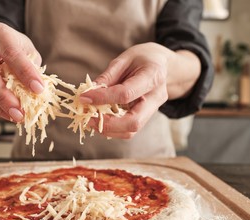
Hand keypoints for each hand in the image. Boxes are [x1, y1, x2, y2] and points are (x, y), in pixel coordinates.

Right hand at [0, 22, 43, 121]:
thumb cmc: (16, 46)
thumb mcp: (27, 50)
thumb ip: (32, 67)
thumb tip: (38, 91)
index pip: (11, 54)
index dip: (25, 72)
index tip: (38, 89)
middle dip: (5, 97)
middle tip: (21, 113)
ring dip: (0, 106)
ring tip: (16, 117)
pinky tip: (8, 114)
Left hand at [80, 42, 199, 138]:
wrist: (164, 66)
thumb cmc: (143, 59)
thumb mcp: (125, 59)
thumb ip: (108, 76)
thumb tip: (89, 93)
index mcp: (153, 76)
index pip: (126, 94)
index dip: (103, 98)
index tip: (84, 97)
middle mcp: (156, 97)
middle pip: (134, 122)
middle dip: (107, 123)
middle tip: (88, 118)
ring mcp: (153, 110)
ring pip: (131, 131)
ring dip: (108, 129)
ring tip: (91, 119)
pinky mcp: (146, 117)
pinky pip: (129, 130)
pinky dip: (112, 129)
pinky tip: (100, 119)